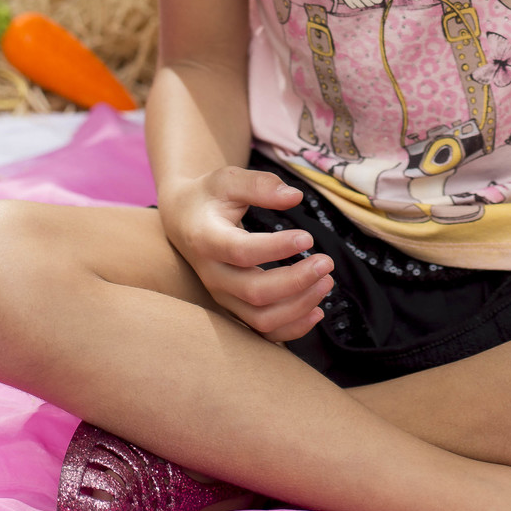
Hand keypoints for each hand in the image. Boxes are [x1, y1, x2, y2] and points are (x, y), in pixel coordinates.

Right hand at [159, 166, 334, 343]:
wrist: (184, 220)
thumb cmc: (209, 197)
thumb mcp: (228, 179)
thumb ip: (259, 185)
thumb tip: (295, 197)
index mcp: (207, 240)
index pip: (242, 252)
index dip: (277, 248)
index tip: (308, 237)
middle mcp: (213, 275)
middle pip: (255, 292)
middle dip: (296, 282)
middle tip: (326, 262)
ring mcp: (222, 296)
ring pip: (260, 318)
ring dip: (299, 306)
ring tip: (326, 283)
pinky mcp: (234, 307)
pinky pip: (262, 331)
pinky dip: (292, 328)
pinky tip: (316, 310)